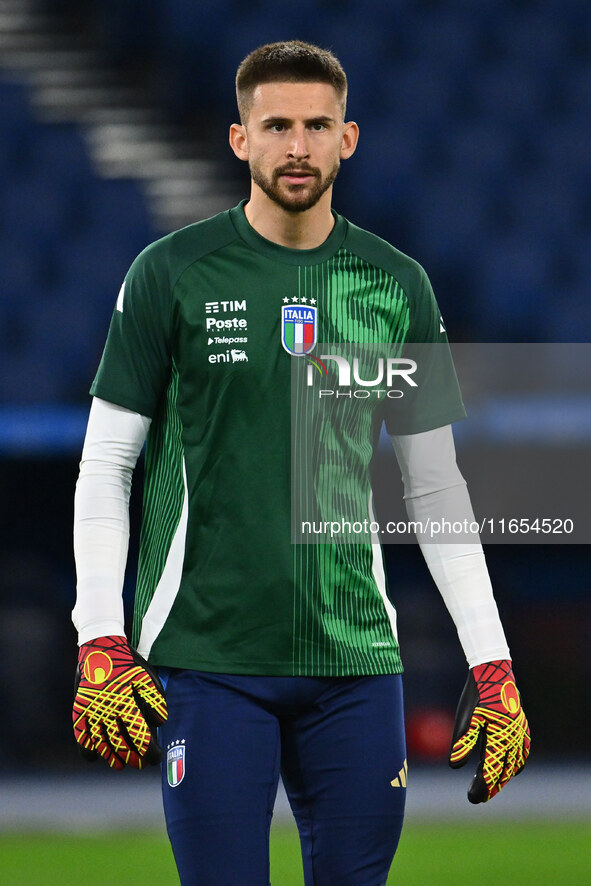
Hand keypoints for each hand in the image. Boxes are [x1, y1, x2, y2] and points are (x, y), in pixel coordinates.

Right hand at [72, 635, 167, 769]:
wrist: (100, 647)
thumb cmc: (127, 663)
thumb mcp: (146, 676)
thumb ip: (154, 700)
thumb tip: (160, 723)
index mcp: (126, 701)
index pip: (139, 735)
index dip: (149, 751)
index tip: (155, 759)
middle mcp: (107, 709)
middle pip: (120, 744)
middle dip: (132, 758)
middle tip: (140, 764)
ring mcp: (91, 711)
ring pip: (101, 744)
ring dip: (111, 758)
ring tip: (120, 765)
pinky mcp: (79, 709)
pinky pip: (81, 736)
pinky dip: (87, 750)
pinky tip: (95, 756)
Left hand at [449, 659, 529, 802]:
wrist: (494, 673)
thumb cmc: (478, 695)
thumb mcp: (467, 718)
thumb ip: (463, 741)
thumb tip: (454, 766)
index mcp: (500, 739)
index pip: (491, 771)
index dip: (482, 787)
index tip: (473, 799)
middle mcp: (514, 740)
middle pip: (504, 771)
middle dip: (491, 786)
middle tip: (478, 798)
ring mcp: (520, 734)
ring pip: (514, 765)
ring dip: (502, 776)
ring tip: (489, 785)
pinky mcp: (521, 728)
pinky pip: (522, 753)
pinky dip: (515, 764)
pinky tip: (505, 766)